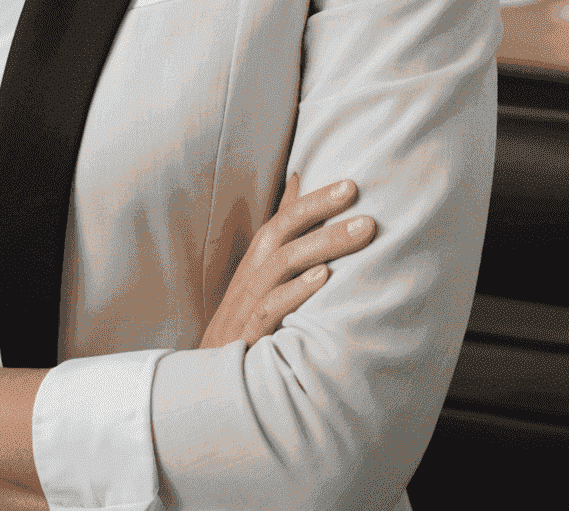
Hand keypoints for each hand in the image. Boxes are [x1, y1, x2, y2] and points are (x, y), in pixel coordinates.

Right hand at [198, 172, 374, 350]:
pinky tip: (323, 277)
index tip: (349, 184)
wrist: (208, 384)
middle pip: (282, 234)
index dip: (313, 200)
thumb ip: (281, 242)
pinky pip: (271, 309)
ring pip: (282, 265)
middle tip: (358, 193)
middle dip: (320, 210)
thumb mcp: (260, 286)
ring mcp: (246, 307)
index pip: (282, 221)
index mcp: (254, 265)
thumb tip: (297, 190)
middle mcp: (249, 279)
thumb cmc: (243, 328)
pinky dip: (296, 291)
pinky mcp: (248, 337)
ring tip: (360, 230)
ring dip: (323, 243)